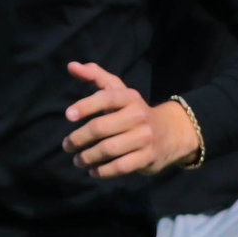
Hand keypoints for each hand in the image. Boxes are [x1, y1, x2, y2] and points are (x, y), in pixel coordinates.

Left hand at [63, 61, 198, 177]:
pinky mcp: (147, 157)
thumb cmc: (133, 110)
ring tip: (77, 160)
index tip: (68, 116)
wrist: (170, 132)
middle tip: (67, 145)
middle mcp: (138, 115)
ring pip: (108, 149)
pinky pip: (120, 166)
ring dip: (87, 157)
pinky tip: (92, 170)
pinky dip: (102, 171)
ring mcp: (144, 137)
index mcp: (129, 97)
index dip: (85, 106)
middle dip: (78, 138)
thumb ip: (95, 76)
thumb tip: (71, 66)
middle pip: (101, 127)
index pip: (106, 98)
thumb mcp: (119, 90)